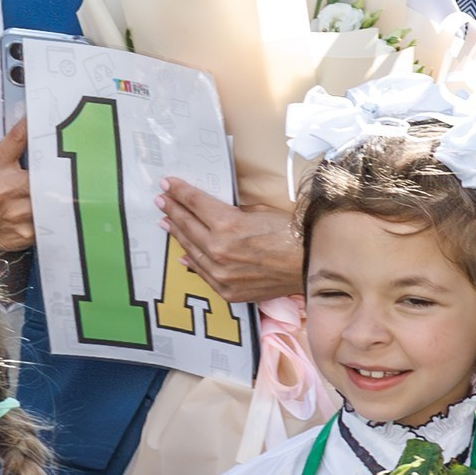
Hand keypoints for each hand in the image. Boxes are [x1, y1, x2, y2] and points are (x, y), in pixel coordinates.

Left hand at [157, 180, 301, 304]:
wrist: (313, 265)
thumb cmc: (293, 234)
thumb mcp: (260, 213)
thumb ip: (233, 214)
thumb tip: (216, 216)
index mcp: (227, 224)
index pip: (194, 203)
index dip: (179, 191)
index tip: (166, 184)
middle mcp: (218, 249)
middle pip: (187, 224)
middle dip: (173, 209)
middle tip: (162, 201)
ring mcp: (221, 273)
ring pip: (190, 249)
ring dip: (177, 234)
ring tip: (166, 223)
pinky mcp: (228, 290)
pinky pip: (203, 273)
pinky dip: (191, 261)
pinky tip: (183, 254)